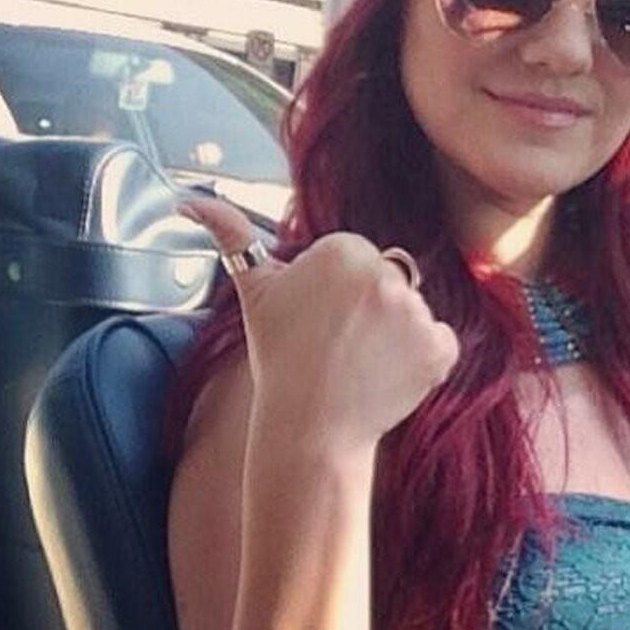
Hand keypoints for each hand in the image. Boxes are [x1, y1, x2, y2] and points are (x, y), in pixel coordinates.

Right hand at [179, 197, 459, 454]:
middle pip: (388, 278)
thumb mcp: (254, 291)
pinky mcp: (439, 348)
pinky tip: (387, 375)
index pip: (356, 256)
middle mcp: (385, 273)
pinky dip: (423, 360)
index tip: (320, 318)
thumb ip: (230, 233)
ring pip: (414, 310)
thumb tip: (187, 201)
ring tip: (359, 361)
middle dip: (369, 306)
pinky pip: (441, 342)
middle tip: (338, 342)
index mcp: (343, 250)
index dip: (338, 290)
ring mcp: (416, 312)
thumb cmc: (279, 358)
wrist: (308, 427)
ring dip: (395, 332)